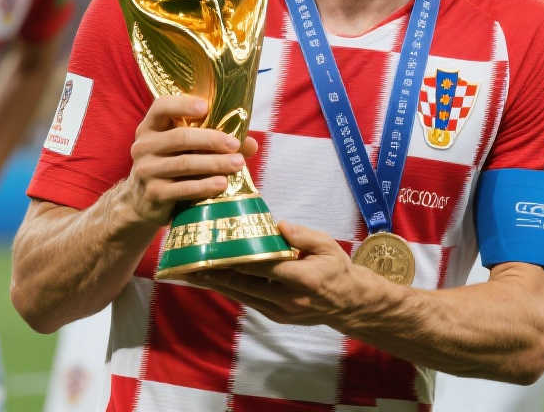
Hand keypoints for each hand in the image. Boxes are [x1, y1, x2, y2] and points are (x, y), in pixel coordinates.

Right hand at [123, 95, 254, 226]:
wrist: (142, 202)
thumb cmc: (172, 166)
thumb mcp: (186, 149)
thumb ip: (215, 141)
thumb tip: (252, 144)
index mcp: (151, 126)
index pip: (162, 106)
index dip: (183, 104)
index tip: (206, 107)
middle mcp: (144, 145)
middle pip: (180, 137)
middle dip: (211, 139)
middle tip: (235, 144)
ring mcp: (146, 170)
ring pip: (184, 163)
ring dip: (214, 163)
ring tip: (238, 164)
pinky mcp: (153, 194)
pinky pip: (182, 188)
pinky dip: (204, 186)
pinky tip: (222, 183)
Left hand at [191, 222, 374, 326]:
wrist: (348, 303)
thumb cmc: (337, 269)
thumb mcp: (328, 245)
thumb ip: (303, 235)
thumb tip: (279, 225)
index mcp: (303, 279)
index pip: (265, 268)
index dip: (240, 259)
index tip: (219, 249)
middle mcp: (289, 299)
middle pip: (247, 285)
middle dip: (219, 274)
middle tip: (195, 262)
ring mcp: (281, 312)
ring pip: (244, 296)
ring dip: (220, 285)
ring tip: (197, 273)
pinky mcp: (277, 317)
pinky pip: (250, 301)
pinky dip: (232, 290)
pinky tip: (217, 281)